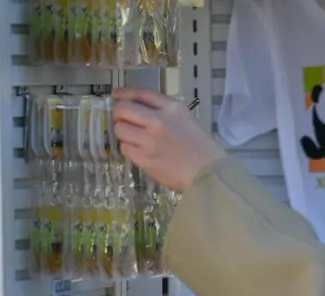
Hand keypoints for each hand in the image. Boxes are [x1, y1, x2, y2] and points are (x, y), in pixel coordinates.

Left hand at [112, 88, 226, 192]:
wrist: (208, 173)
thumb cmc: (200, 146)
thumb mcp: (186, 118)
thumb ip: (163, 109)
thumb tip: (136, 104)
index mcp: (171, 109)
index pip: (140, 94)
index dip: (125, 93)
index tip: (116, 95)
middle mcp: (157, 121)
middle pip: (123, 109)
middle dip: (120, 114)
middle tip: (125, 121)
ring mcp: (148, 141)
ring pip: (120, 129)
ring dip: (124, 133)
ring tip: (135, 139)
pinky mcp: (144, 159)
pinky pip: (125, 148)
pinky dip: (130, 149)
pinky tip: (141, 152)